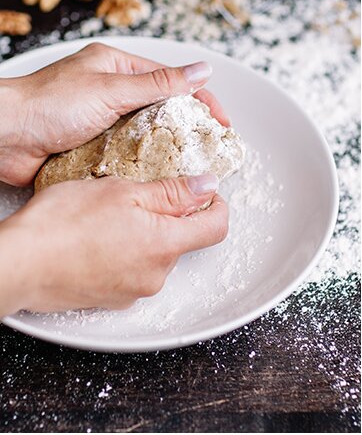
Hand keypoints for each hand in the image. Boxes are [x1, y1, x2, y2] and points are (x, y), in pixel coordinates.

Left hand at [0, 42, 229, 185]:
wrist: (2, 137)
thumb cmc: (47, 104)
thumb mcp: (111, 89)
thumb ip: (160, 84)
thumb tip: (202, 70)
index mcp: (117, 68)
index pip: (172, 80)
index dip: (202, 99)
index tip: (222, 122)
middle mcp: (112, 92)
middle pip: (162, 109)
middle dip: (187, 128)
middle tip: (210, 149)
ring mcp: (103, 121)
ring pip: (146, 135)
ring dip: (164, 150)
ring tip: (189, 167)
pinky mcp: (93, 147)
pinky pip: (126, 156)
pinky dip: (140, 165)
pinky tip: (155, 176)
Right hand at [0, 173, 227, 315]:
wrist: (17, 264)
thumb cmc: (61, 226)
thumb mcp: (123, 190)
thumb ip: (172, 191)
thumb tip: (206, 187)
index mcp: (165, 244)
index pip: (216, 227)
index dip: (216, 206)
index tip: (206, 193)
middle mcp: (156, 274)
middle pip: (183, 240)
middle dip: (168, 216)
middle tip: (136, 198)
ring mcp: (134, 291)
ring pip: (156, 255)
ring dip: (144, 235)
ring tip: (108, 220)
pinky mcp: (113, 299)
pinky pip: (133, 272)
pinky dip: (125, 254)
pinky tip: (98, 241)